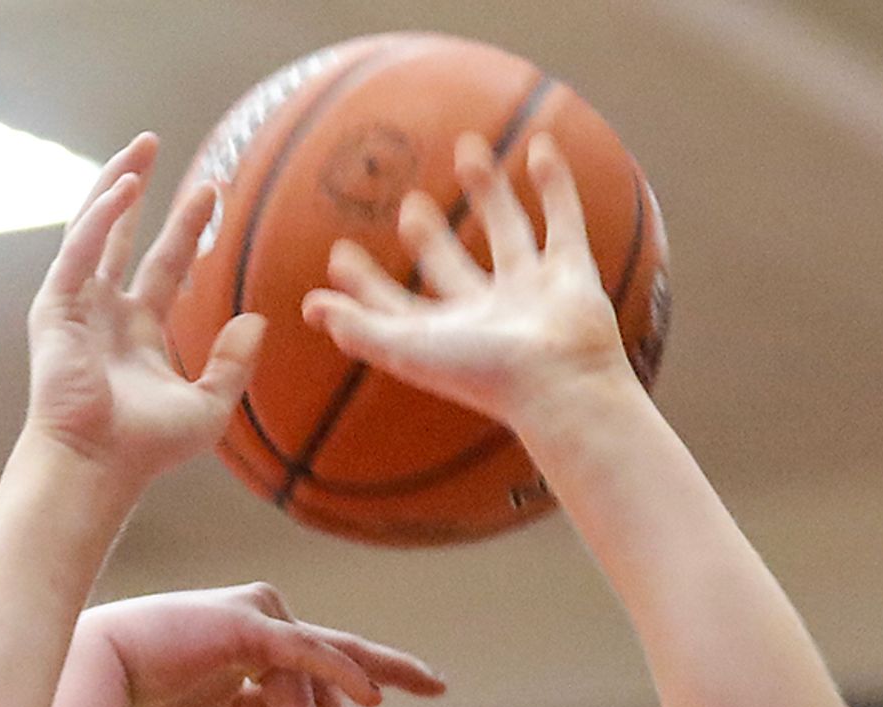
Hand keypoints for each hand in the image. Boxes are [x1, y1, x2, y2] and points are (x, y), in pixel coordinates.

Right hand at [25, 136, 262, 486]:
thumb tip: (258, 320)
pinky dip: (99, 217)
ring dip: (114, 185)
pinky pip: (78, 250)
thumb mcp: (208, 405)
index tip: (211, 191)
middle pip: (121, 234)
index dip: (185, 227)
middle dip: (138, 188)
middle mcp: (103, 314)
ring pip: (92, 230)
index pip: (164, 264)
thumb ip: (234, 363)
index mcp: (136, 333)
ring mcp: (75, 308)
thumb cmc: (145, 449)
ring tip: (139, 148)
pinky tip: (125, 188)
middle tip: (156, 143)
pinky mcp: (54, 309)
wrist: (97, 465)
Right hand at [85, 585, 442, 706]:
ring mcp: (261, 616)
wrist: (93, 670)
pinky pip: (305, 655)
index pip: (315, 683)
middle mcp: (268, 618)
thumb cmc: (138, 685)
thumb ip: (254, 705)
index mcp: (258, 638)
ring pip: (317, 685)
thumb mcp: (212, 703)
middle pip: (329, 682)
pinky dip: (342, 672)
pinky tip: (376, 698)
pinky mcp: (250, 626)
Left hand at [301, 131, 636, 435]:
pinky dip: (556, 183)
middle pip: (451, 269)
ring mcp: (532, 293)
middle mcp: (487, 315)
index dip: (365, 285)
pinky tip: (541, 144)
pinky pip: (564, 218)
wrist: (562, 385)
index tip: (338, 254)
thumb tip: (309, 308)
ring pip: (508, 231)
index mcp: (445, 338)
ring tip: (469, 148)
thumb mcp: (410, 349)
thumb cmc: (484, 374)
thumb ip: (361, 328)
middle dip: (430, 239)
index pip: (395, 307)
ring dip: (489, 191)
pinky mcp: (572, 274)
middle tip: (408, 205)